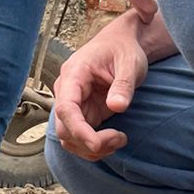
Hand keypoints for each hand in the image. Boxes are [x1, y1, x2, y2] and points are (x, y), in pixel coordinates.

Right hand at [52, 11, 154, 159]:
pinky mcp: (82, 114)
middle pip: (64, 128)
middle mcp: (67, 92)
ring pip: (69, 138)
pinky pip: (80, 138)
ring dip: (92, 148)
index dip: (78, 130)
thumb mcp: (130, 63)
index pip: (65, 108)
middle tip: (120, 139)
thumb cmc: (123, 49)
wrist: (121, 44)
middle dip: (89, 142)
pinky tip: (115, 140)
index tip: (97, 144)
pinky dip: (95, 146)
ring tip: (120, 139)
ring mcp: (73, 105)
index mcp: (74, 74)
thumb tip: (116, 106)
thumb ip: (123, 85)